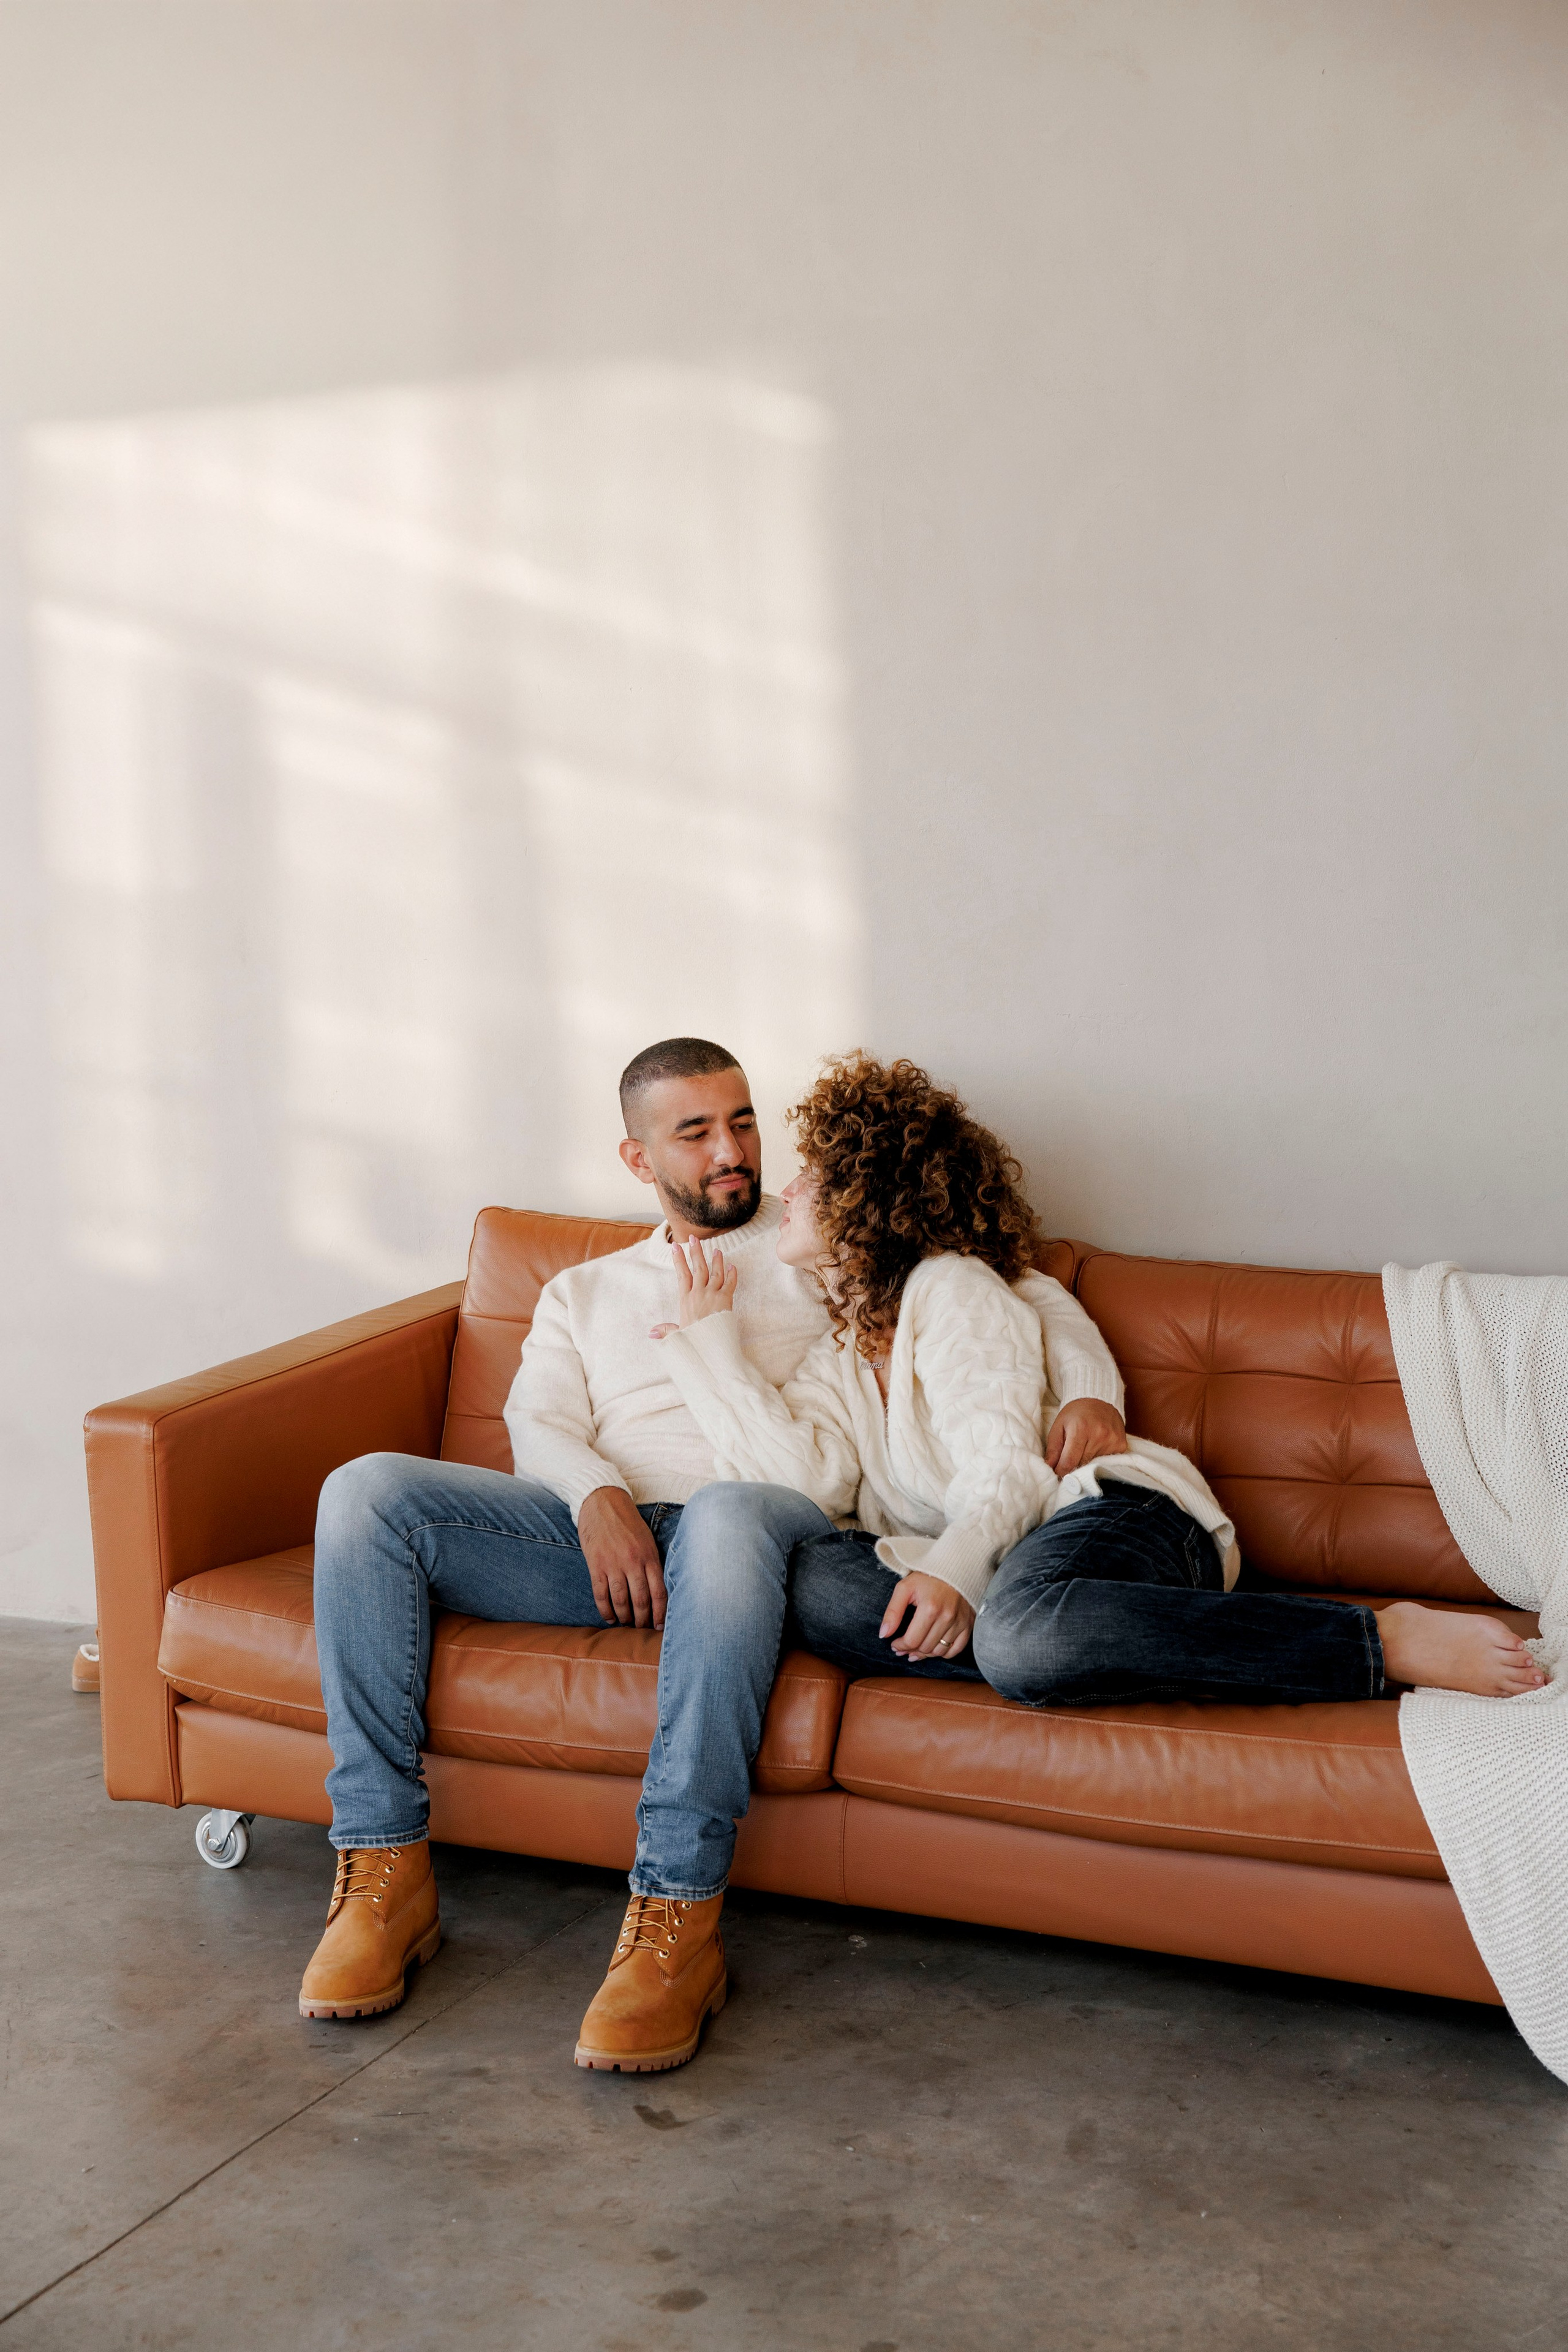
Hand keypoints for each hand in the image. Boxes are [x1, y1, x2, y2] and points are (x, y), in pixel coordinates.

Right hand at [577, 1486, 666, 1628]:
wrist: (602, 1503)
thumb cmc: (628, 1523)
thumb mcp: (647, 1540)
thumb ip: (653, 1563)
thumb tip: (660, 1591)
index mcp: (649, 1556)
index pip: (659, 1592)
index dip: (660, 1614)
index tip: (659, 1627)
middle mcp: (633, 1562)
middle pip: (641, 1600)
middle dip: (643, 1620)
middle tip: (642, 1629)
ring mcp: (613, 1564)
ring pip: (621, 1600)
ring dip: (624, 1617)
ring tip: (626, 1625)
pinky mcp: (595, 1565)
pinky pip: (600, 1594)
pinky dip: (605, 1610)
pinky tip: (609, 1618)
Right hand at [650, 1238, 737, 1339]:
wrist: (710, 1350)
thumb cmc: (694, 1343)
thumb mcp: (678, 1336)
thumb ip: (666, 1331)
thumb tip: (651, 1332)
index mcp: (686, 1300)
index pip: (681, 1275)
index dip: (678, 1260)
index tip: (675, 1247)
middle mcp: (699, 1294)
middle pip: (698, 1268)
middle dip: (696, 1252)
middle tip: (694, 1238)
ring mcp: (713, 1296)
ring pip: (715, 1272)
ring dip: (716, 1260)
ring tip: (716, 1249)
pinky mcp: (726, 1300)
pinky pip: (730, 1283)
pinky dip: (732, 1274)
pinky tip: (732, 1266)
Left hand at [881, 1571, 975, 1661]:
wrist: (954, 1568)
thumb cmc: (927, 1577)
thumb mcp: (905, 1588)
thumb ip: (892, 1612)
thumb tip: (884, 1634)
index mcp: (930, 1608)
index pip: (912, 1640)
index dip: (900, 1646)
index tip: (895, 1644)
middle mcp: (947, 1617)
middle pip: (925, 1648)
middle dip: (911, 1650)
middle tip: (903, 1647)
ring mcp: (960, 1622)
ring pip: (940, 1652)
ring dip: (926, 1653)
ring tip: (916, 1649)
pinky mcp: (968, 1624)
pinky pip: (957, 1649)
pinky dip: (944, 1653)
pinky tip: (934, 1648)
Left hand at [1046, 1398, 1127, 1474]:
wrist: (1098, 1400)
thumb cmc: (1075, 1414)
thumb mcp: (1058, 1427)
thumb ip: (1053, 1449)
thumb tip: (1049, 1468)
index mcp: (1080, 1429)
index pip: (1070, 1461)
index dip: (1061, 1471)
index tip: (1058, 1474)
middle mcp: (1098, 1435)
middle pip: (1082, 1465)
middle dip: (1073, 1467)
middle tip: (1069, 1462)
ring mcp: (1112, 1440)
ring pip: (1094, 1465)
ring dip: (1086, 1463)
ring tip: (1084, 1451)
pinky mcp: (1121, 1445)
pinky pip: (1107, 1462)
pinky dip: (1099, 1460)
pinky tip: (1096, 1449)